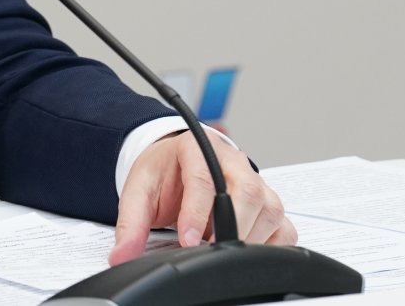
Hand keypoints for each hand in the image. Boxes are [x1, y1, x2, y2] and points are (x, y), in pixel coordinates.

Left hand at [108, 130, 296, 264]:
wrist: (176, 162)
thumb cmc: (164, 173)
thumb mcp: (139, 191)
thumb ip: (130, 223)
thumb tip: (121, 255)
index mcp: (196, 148)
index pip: (204, 178)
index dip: (197, 212)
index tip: (188, 240)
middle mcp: (232, 162)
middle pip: (247, 191)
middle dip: (231, 225)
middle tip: (209, 250)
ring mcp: (256, 181)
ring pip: (269, 209)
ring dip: (249, 237)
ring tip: (220, 249)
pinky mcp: (269, 204)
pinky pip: (284, 227)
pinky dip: (270, 245)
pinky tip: (246, 250)